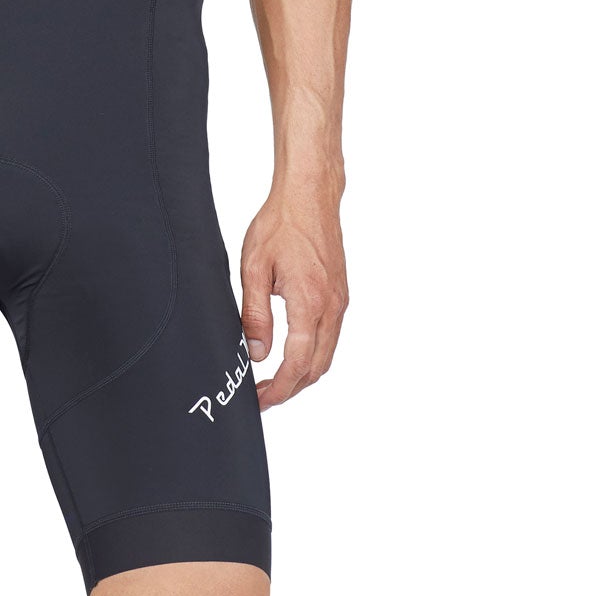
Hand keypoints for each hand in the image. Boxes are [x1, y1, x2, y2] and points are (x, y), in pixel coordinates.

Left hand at [239, 174, 347, 410]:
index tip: (260, 400)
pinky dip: (314, 355)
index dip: (278, 389)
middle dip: (291, 389)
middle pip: (317, 368)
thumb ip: (255, 314)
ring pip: (327, 354)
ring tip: (274, 380)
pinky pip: (330, 336)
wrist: (309, 195)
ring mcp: (340, 301)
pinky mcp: (341, 294)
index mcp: (310, 303)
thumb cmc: (281, 224)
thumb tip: (258, 353)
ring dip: (303, 374)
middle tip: (264, 397)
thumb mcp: (254, 267)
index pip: (297, 363)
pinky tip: (293, 353)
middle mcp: (332, 307)